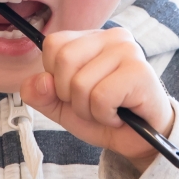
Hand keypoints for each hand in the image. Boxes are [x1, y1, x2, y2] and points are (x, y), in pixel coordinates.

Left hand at [22, 26, 174, 167]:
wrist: (141, 141)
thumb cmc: (105, 115)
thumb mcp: (63, 106)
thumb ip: (41, 94)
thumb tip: (38, 81)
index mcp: (92, 38)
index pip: (53, 45)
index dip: (57, 77)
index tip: (79, 91)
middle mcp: (112, 37)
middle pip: (63, 60)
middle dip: (71, 96)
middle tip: (94, 104)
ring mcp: (129, 51)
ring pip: (80, 84)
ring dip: (89, 110)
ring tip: (109, 111)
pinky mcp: (140, 72)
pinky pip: (100, 98)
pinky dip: (105, 116)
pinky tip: (120, 115)